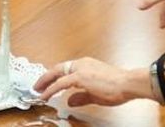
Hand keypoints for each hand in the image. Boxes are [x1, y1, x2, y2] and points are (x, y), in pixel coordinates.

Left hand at [33, 58, 152, 106]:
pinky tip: (45, 95)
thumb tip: (70, 101)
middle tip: (36, 86)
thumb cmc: (117, 87)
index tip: (48, 82)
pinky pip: (60, 83)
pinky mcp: (79, 77)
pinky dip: (50, 89)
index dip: (55, 76)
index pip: (66, 68)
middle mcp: (82, 63)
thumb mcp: (95, 94)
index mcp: (86, 65)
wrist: (127, 83)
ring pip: (56, 73)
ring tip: (37, 90)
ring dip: (45, 82)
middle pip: (57, 68)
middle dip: (45, 77)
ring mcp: (80, 69)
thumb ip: (81, 96)